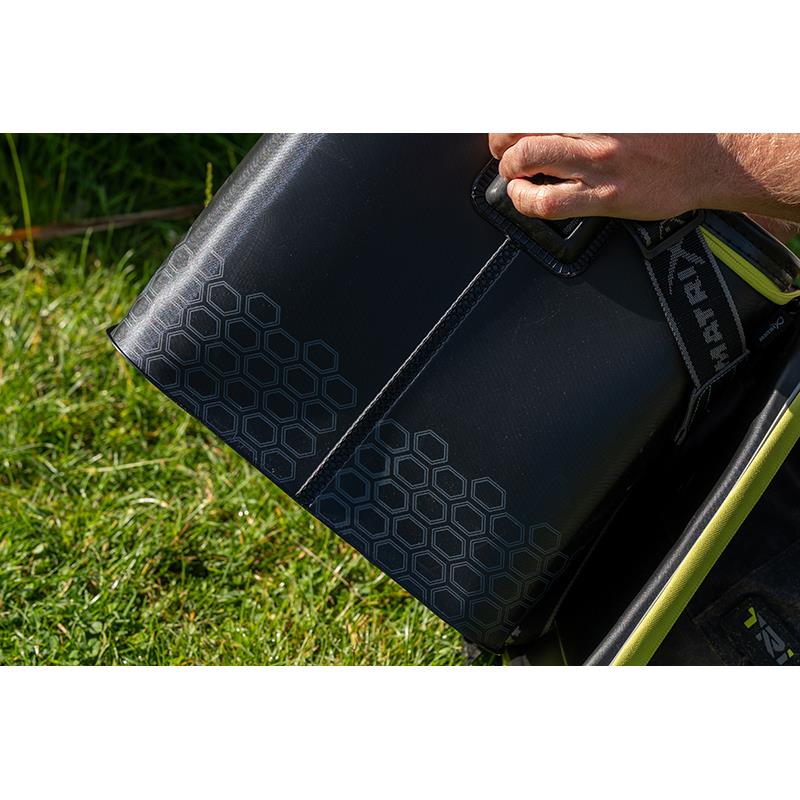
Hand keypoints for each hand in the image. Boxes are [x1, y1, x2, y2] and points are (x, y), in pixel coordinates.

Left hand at [488, 133, 799, 223]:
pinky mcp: (604, 197)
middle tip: (502, 148)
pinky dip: (524, 200)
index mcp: (600, 103)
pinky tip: (524, 196)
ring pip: (528, 157)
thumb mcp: (629, 105)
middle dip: (501, 138)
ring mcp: (598, 162)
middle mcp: (596, 126)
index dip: (512, 114)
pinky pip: (549, 201)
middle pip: (523, 124)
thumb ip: (592, 108)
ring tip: (513, 173)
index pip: (538, 101)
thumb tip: (553, 114)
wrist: (711, 163)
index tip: (506, 124)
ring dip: (509, 167)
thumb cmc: (672, 134)